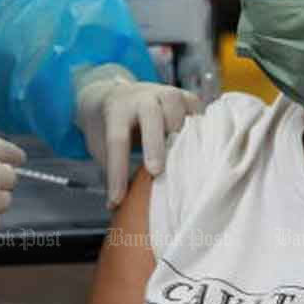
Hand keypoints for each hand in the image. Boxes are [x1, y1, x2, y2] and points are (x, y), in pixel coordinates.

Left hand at [74, 66, 202, 208]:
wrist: (112, 94)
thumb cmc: (108, 127)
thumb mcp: (100, 145)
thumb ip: (112, 168)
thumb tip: (119, 209)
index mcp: (116, 110)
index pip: (117, 140)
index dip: (118, 171)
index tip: (117, 199)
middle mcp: (142, 97)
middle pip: (151, 116)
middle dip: (155, 144)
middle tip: (156, 171)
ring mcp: (165, 94)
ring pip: (177, 109)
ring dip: (181, 135)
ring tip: (184, 162)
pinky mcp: (185, 97)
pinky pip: (197, 110)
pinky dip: (201, 129)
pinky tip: (203, 150)